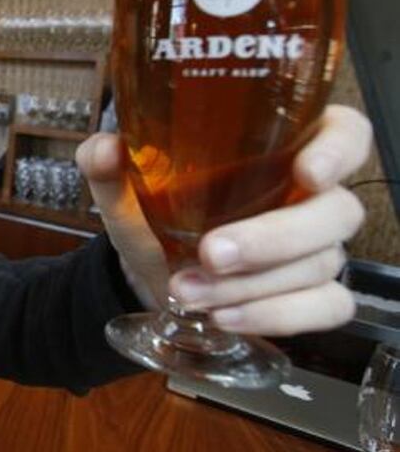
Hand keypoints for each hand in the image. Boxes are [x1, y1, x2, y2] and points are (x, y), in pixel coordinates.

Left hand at [76, 104, 372, 335]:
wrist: (149, 268)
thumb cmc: (156, 212)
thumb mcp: (126, 185)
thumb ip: (108, 160)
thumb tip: (105, 149)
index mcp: (284, 149)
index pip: (345, 134)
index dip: (339, 149)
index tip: (306, 172)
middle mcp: (312, 197)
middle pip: (335, 212)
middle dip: (272, 238)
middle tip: (210, 253)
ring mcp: (320, 250)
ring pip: (319, 266)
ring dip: (252, 285)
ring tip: (188, 291)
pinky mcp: (315, 296)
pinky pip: (325, 309)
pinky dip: (275, 316)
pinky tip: (225, 317)